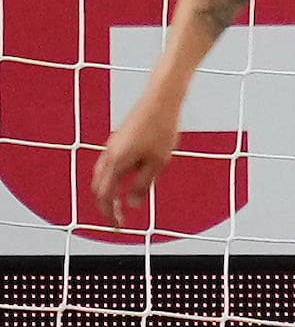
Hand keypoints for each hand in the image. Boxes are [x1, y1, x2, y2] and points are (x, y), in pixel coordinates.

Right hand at [87, 84, 183, 221]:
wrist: (161, 100)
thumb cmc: (162, 129)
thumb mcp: (158, 162)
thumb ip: (143, 185)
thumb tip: (133, 205)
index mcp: (116, 162)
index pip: (105, 196)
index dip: (109, 213)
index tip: (118, 226)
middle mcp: (108, 155)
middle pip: (99, 187)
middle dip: (107, 205)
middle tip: (119, 219)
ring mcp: (111, 147)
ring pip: (104, 176)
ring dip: (111, 191)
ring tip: (128, 200)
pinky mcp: (118, 141)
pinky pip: (112, 165)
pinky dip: (117, 177)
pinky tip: (133, 178)